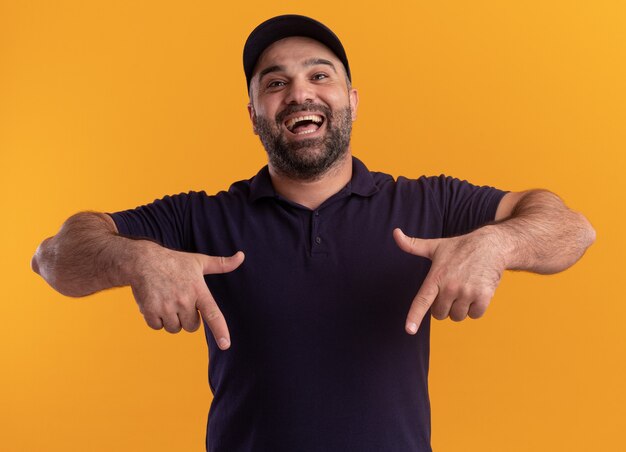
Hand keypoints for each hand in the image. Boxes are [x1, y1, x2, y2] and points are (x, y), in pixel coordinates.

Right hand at [129, 242, 244, 348]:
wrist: (143, 260)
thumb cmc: (175, 262)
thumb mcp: (200, 261)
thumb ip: (222, 264)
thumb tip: (242, 256)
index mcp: (198, 290)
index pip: (213, 314)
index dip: (220, 331)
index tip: (226, 345)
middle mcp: (184, 300)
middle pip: (192, 327)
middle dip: (187, 318)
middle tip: (180, 300)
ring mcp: (166, 306)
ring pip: (174, 328)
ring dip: (171, 319)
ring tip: (166, 300)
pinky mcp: (150, 310)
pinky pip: (157, 327)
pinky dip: (155, 319)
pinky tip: (154, 302)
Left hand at [393, 227, 504, 333]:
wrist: (491, 245)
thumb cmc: (460, 247)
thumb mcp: (435, 246)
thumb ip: (412, 245)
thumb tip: (395, 233)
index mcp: (436, 277)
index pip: (422, 300)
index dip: (414, 316)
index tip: (409, 330)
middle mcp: (450, 286)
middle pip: (439, 314)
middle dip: (444, 307)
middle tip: (451, 290)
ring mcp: (467, 292)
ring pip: (457, 317)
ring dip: (460, 308)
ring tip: (465, 290)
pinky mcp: (484, 296)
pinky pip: (475, 315)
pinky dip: (475, 309)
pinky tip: (476, 293)